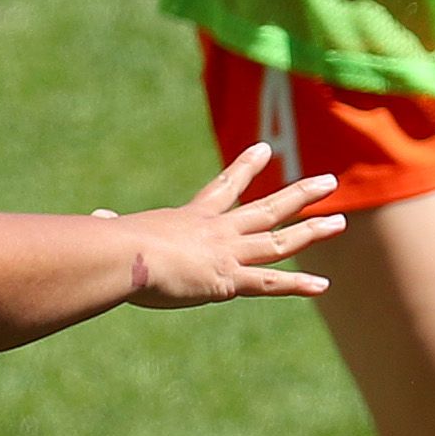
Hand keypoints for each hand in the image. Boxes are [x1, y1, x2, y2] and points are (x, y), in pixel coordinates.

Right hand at [100, 144, 345, 307]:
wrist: (127, 256)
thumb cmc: (114, 247)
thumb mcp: (117, 232)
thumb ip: (110, 228)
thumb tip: (95, 219)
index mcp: (192, 217)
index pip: (224, 188)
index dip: (246, 168)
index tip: (265, 148)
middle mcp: (219, 231)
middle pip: (268, 208)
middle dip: (300, 194)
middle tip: (328, 180)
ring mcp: (228, 253)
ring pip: (280, 240)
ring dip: (312, 231)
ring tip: (340, 223)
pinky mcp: (230, 279)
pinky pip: (271, 283)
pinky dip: (297, 285)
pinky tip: (323, 287)